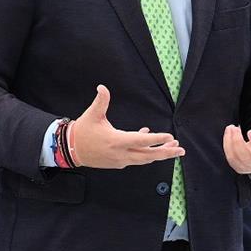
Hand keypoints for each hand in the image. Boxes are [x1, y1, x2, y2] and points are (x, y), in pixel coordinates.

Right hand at [63, 86, 181, 169]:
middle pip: (148, 155)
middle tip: (180, 149)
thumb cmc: (82, 131)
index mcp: (116, 141)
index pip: (141, 141)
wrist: (70, 149)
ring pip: (144, 159)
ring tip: (172, 148)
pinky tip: (150, 145)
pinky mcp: (118, 163)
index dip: (157, 139)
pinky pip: (136, 159)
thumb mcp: (92, 115)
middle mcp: (120, 153)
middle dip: (166, 152)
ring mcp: (120, 160)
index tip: (169, 136)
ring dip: (159, 154)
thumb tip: (102, 87)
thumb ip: (101, 101)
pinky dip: (146, 153)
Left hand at [222, 109, 250, 175]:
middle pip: (246, 157)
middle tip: (234, 127)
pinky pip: (230, 158)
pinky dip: (227, 145)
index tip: (250, 131)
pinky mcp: (239, 166)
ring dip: (230, 142)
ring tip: (231, 128)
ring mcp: (248, 166)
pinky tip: (229, 133)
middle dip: (238, 142)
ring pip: (236, 158)